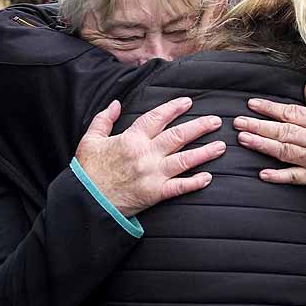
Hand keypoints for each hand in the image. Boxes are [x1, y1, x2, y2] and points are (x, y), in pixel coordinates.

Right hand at [75, 97, 224, 215]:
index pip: (157, 118)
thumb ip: (103, 120)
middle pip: (178, 136)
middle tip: (216, 121)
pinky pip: (179, 187)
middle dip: (199, 127)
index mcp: (131, 139)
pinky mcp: (154, 194)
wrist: (84, 203)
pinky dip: (194, 183)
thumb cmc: (87, 172)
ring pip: (184, 160)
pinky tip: (208, 177)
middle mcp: (145, 154)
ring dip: (205, 152)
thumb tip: (116, 104)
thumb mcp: (89, 140)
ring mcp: (152, 174)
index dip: (173, 108)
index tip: (188, 102)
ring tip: (221, 146)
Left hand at [234, 79, 305, 190]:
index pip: (290, 112)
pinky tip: (263, 174)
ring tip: (244, 139)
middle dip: (259, 126)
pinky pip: (294, 177)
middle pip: (283, 131)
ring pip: (285, 151)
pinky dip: (278, 176)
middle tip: (238, 122)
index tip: (251, 104)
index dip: (270, 108)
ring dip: (263, 146)